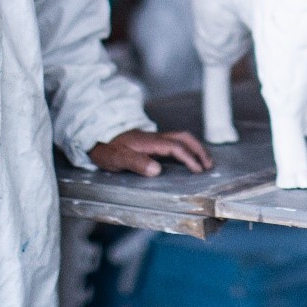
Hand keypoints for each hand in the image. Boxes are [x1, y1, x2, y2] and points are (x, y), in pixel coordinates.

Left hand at [89, 129, 212, 176]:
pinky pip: (175, 142)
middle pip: (184, 138)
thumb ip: (136, 163)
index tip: (198, 170)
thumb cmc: (107, 148)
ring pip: (181, 138)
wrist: (97, 136)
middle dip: (199, 150)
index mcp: (150, 142)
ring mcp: (155, 139)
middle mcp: (155, 138)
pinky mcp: (152, 142)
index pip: (176, 147)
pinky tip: (188, 159)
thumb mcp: (118, 158)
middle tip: (209, 165)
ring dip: (195, 148)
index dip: (189, 158)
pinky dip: (187, 149)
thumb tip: (157, 169)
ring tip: (204, 162)